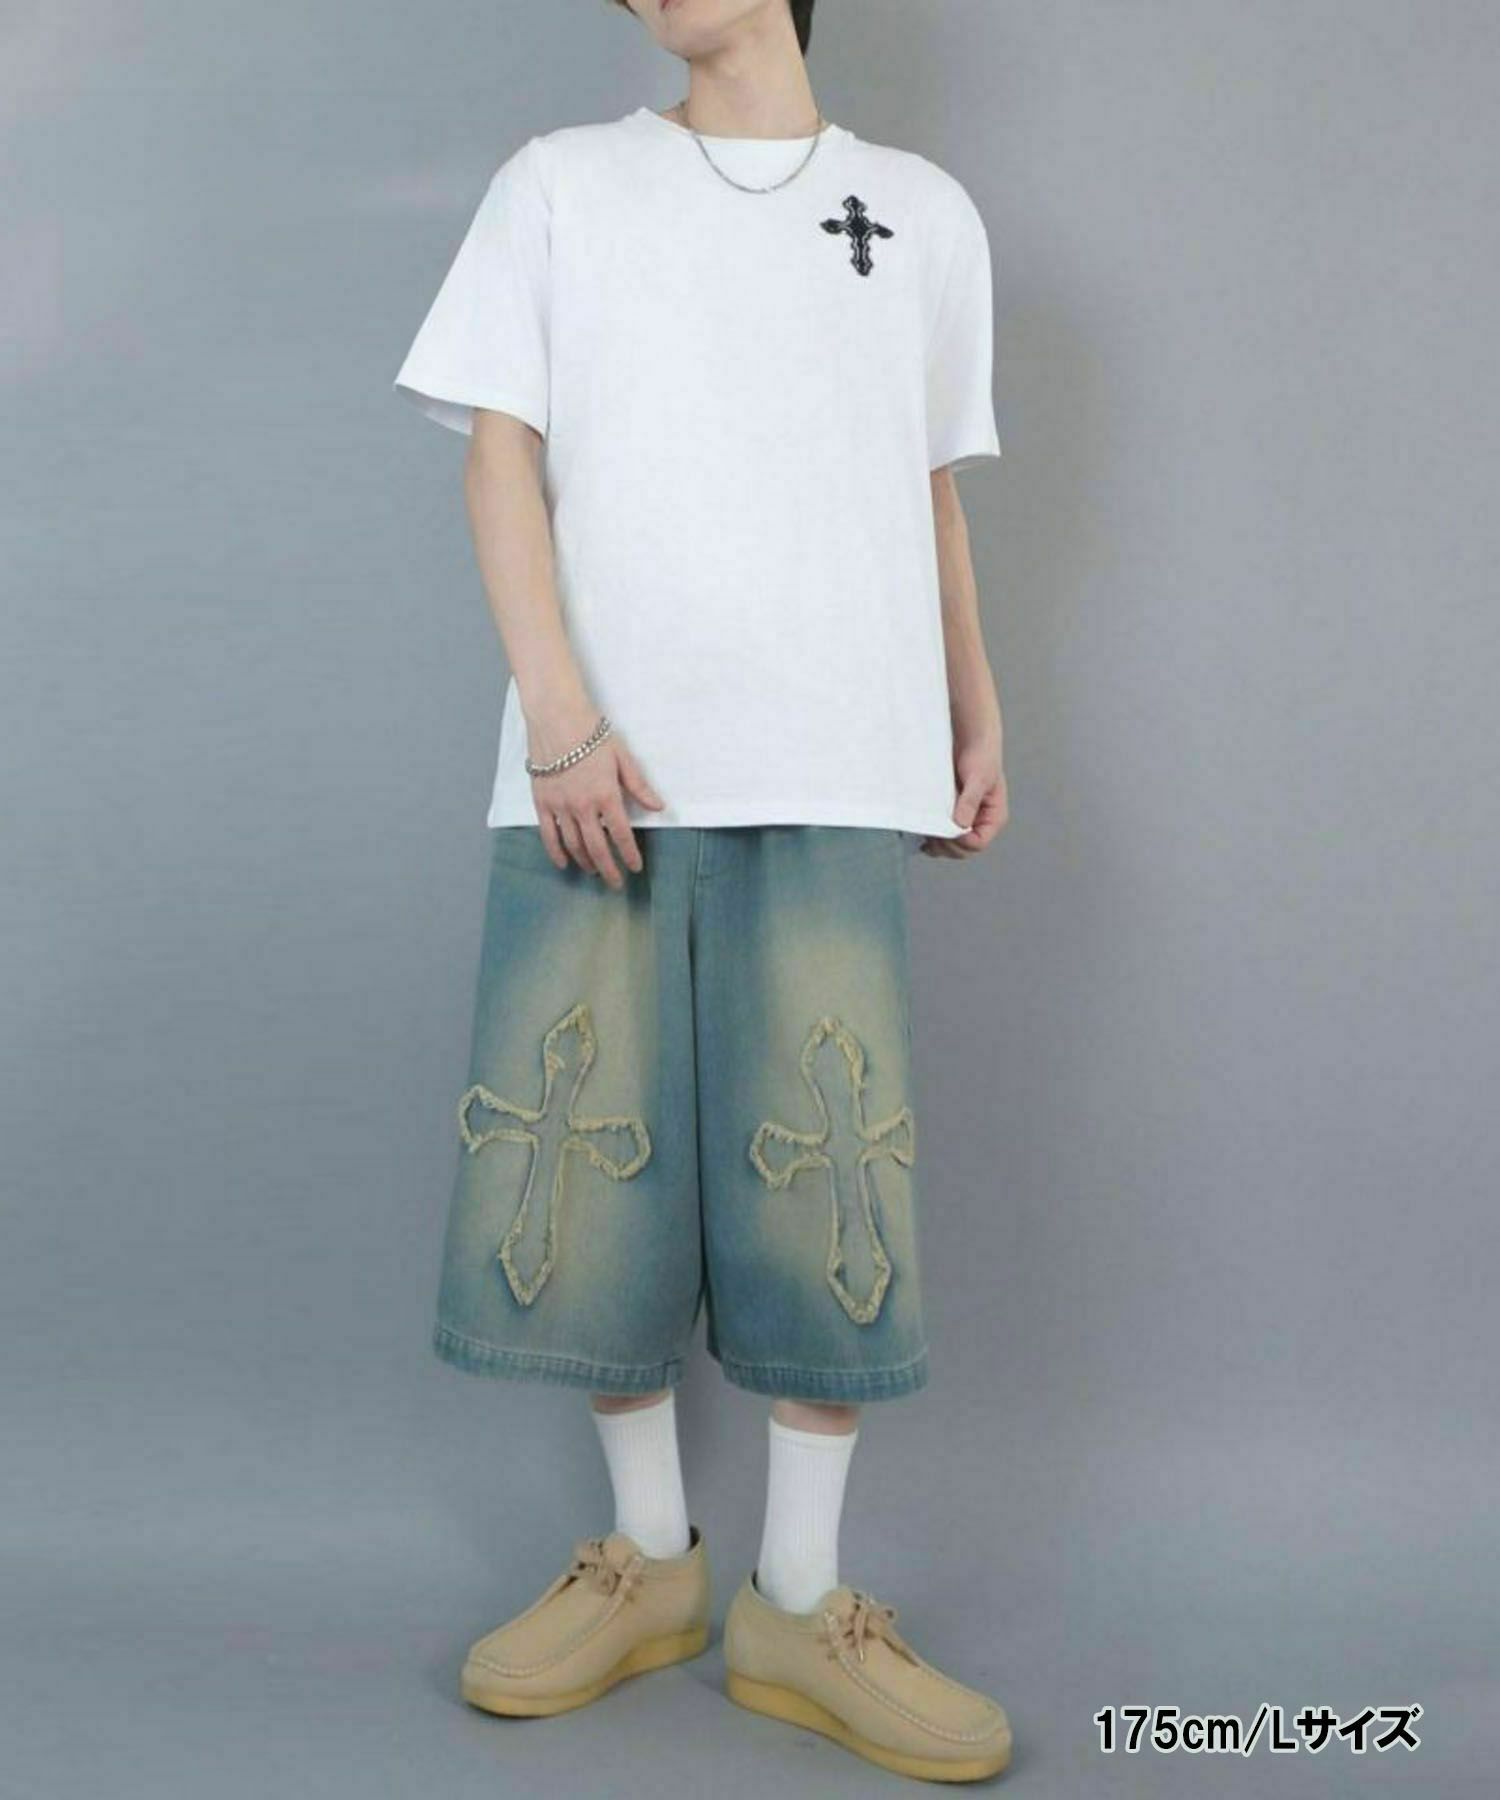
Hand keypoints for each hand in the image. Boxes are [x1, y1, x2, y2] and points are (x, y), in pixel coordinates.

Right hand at [528, 707, 664, 888]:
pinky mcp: (542, 802)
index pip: (622, 834)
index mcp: (606, 794)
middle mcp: (583, 806)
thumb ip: (639, 785)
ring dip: (585, 861)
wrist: (556, 717)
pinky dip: (556, 852)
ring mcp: (560, 806)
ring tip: (594, 871)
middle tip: (616, 883)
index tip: (635, 868)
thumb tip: (658, 807)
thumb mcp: (622, 757)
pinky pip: (549, 835)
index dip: (629, 854)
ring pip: (574, 844)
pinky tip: (564, 863)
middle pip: (597, 847)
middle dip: (608, 869)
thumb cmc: (591, 733)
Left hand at [922, 728, 1007, 859]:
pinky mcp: (953, 814)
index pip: (978, 843)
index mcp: (994, 817)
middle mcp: (981, 822)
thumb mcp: (978, 778)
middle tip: (932, 837)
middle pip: (965, 850)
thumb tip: (961, 825)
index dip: (961, 843)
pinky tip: (925, 834)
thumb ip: (970, 802)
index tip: (946, 832)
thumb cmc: (981, 755)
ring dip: (940, 845)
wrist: (970, 739)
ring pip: (953, 846)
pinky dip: (934, 837)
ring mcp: (966, 820)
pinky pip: (944, 834)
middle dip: (948, 846)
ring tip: (927, 835)